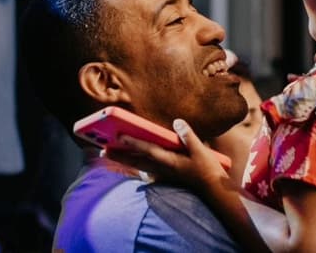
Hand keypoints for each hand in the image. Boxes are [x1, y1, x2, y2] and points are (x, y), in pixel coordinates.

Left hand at [105, 119, 228, 188]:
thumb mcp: (201, 151)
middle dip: (120, 156)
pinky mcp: (166, 176)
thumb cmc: (208, 171)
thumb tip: (177, 122)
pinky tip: (130, 162)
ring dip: (124, 160)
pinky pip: (146, 169)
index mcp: (170, 161)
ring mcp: (163, 174)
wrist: (214, 192)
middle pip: (137, 161)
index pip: (148, 150)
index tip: (119, 137)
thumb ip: (188, 136)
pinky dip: (135, 165)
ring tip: (111, 154)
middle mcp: (163, 169)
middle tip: (102, 150)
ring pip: (139, 166)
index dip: (133, 143)